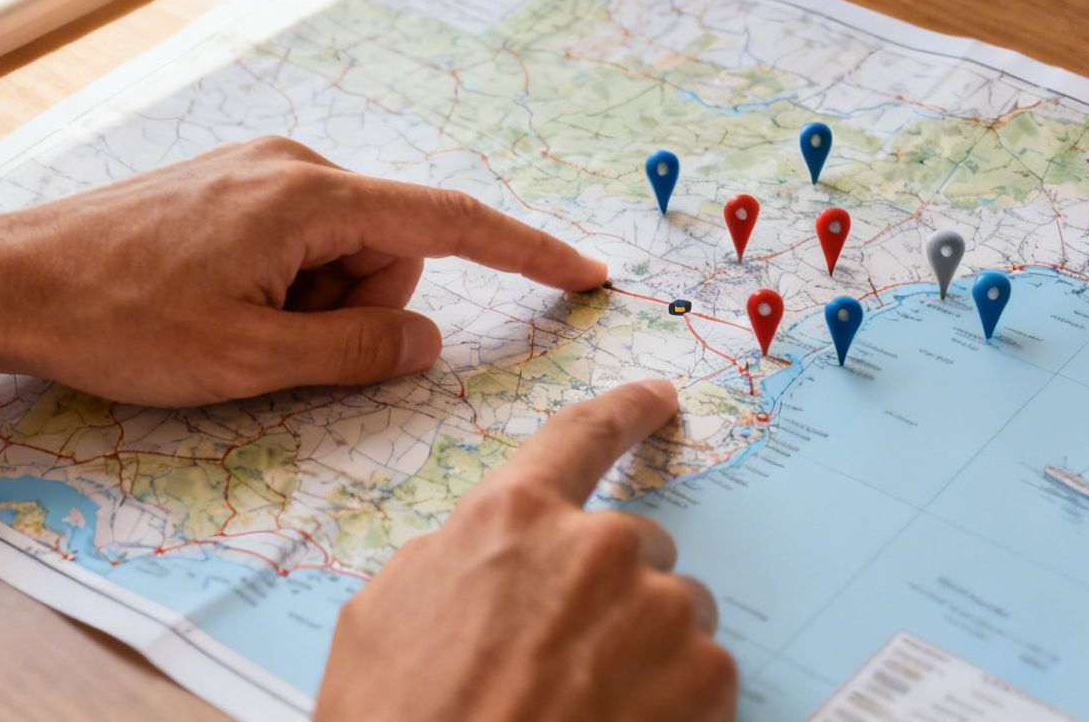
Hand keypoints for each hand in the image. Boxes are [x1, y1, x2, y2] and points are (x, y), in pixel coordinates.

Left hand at [0, 136, 607, 405]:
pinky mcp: (230, 186)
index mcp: (311, 196)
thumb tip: (429, 345)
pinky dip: (283, 286)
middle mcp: (295, 165)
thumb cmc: (117, 320)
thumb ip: (356, 353)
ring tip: (226, 326)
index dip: (525, 252)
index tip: (585, 274)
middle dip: (357, 312)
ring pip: (343, 253)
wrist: (3, 279)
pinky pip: (299, 242)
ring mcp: (259, 170)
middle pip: (390, 251)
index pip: (450, 221)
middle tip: (272, 347)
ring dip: (312, 305)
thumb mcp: (247, 360)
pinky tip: (210, 304)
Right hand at [316, 379, 735, 721]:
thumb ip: (451, 557)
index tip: (658, 398)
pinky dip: (675, 702)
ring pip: (673, 610)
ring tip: (585, 707)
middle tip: (563, 659)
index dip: (625, 411)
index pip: (582, 435)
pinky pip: (704, 672)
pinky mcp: (707, 680)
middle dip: (611, 590)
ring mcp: (659, 613)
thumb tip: (479, 552)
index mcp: (512, 519)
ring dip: (645, 648)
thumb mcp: (381, 618)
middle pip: (635, 544)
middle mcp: (597, 549)